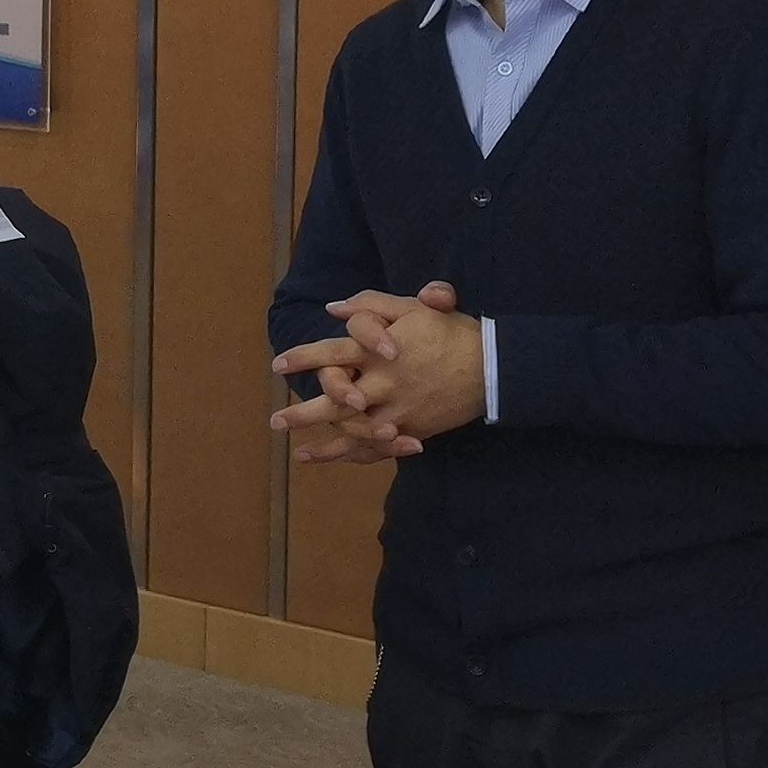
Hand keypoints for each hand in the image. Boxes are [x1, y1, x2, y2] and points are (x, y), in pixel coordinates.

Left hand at [271, 280, 482, 459]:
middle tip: (276, 421)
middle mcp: (382, 384)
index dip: (303, 359)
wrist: (492, 367)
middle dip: (303, 413)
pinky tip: (342, 462)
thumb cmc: (451, 332)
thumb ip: (372, 305)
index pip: (331, 354)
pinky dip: (358, 456)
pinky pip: (380, 447)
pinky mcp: (412, 429)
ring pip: (354, 431)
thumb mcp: (414, 308)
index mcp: (378, 351)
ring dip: (325, 445)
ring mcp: (397, 411)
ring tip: (299, 453)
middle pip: (334, 402)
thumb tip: (334, 308)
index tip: (278, 366)